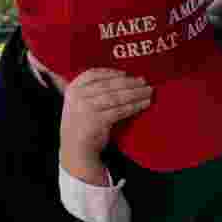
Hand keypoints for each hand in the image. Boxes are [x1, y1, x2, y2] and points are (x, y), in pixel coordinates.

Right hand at [59, 69, 151, 183]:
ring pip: (116, 97)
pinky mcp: (98, 121)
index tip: (125, 73)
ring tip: (148, 91)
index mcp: (73, 89)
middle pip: (109, 85)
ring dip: (135, 93)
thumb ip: (91, 91)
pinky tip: (144, 104)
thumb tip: (121, 79)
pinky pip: (120, 110)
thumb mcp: (77, 103)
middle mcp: (78, 96)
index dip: (111, 72)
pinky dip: (134, 106)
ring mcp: (87, 108)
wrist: (76, 149)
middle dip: (129, 82)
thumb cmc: (81, 124)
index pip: (93, 74)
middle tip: (144, 81)